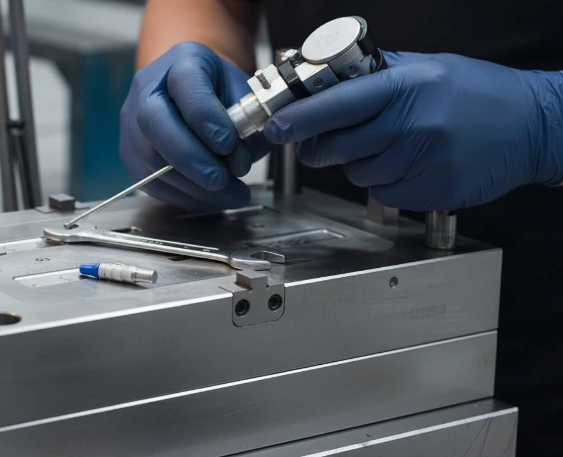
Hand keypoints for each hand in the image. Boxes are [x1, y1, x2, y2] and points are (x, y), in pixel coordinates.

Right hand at [119, 41, 269, 209]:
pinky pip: (152, 182)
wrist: (190, 90)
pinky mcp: (131, 155)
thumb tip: (240, 160)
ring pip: (151, 159)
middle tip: (220, 179)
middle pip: (154, 122)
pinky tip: (211, 198)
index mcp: (180, 61)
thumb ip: (248, 121)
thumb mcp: (242, 92)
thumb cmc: (218, 90)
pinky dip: (185, 196)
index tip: (228, 144)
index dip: (205, 117)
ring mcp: (132, 124)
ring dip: (193, 185)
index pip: (185, 84)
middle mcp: (147, 90)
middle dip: (190, 157)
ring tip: (229, 194)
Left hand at [264, 51, 562, 210]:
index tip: (276, 126)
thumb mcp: (429, 67)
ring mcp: (425, 160)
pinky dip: (385, 183)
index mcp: (409, 85)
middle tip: (318, 143)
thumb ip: (379, 75)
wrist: (533, 126)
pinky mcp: (433, 190)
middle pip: (337, 148)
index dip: (300, 118)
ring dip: (359, 164)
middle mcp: (415, 124)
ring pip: (358, 174)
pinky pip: (383, 193)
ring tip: (388, 146)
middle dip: (318, 148)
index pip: (338, 104)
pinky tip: (407, 165)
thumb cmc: (478, 92)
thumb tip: (328, 80)